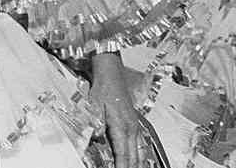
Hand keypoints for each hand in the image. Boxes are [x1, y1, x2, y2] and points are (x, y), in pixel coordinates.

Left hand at [90, 52, 141, 167]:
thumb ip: (96, 122)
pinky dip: (140, 156)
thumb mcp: (94, 106)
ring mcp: (135, 127)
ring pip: (140, 153)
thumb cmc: (102, 90)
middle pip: (134, 157)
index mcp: (121, 126)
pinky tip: (138, 162)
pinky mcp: (135, 125)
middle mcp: (131, 129)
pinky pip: (141, 145)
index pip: (123, 154)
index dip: (121, 167)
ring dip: (137, 164)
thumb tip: (95, 136)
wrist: (111, 75)